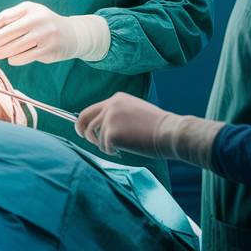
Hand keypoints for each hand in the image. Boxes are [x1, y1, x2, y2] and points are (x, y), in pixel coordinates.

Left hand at [0, 2, 108, 65]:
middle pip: (7, 32)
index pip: (2, 18)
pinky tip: (12, 58)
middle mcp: (37, 18)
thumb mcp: (27, 17)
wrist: (71, 34)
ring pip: (16, 46)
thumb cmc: (41, 25)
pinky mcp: (49, 47)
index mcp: (28, 7)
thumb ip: (8, 24)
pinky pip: (26, 56)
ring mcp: (44, 33)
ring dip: (3, 52)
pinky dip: (15, 59)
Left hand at [76, 93, 223, 167]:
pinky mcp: (111, 134)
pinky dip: (111, 151)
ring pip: (94, 135)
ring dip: (101, 144)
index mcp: (117, 99)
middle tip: (83, 138)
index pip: (93, 109)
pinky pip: (104, 147)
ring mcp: (109, 119)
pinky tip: (123, 150)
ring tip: (115, 148)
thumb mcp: (135, 111)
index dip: (87, 120)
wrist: (169, 132)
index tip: (85, 128)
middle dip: (81, 129)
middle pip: (84, 118)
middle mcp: (110, 106)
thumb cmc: (157, 126)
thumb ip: (119, 114)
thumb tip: (105, 127)